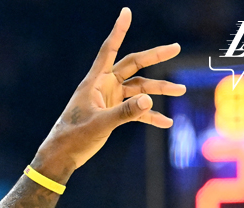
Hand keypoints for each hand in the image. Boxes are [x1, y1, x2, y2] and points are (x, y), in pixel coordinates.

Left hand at [34, 6, 184, 180]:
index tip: (126, 12)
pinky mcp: (113, 114)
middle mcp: (104, 86)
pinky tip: (165, 122)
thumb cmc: (74, 137)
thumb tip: (149, 100)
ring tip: (181, 90)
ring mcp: (110, 99)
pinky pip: (136, 111)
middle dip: (155, 57)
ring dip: (158, 90)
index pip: (109, 50)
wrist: (62, 156)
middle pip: (133, 65)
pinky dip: (149, 115)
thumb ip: (124, 113)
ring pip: (139, 88)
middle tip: (176, 48)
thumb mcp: (100, 124)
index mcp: (95, 82)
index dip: (119, 31)